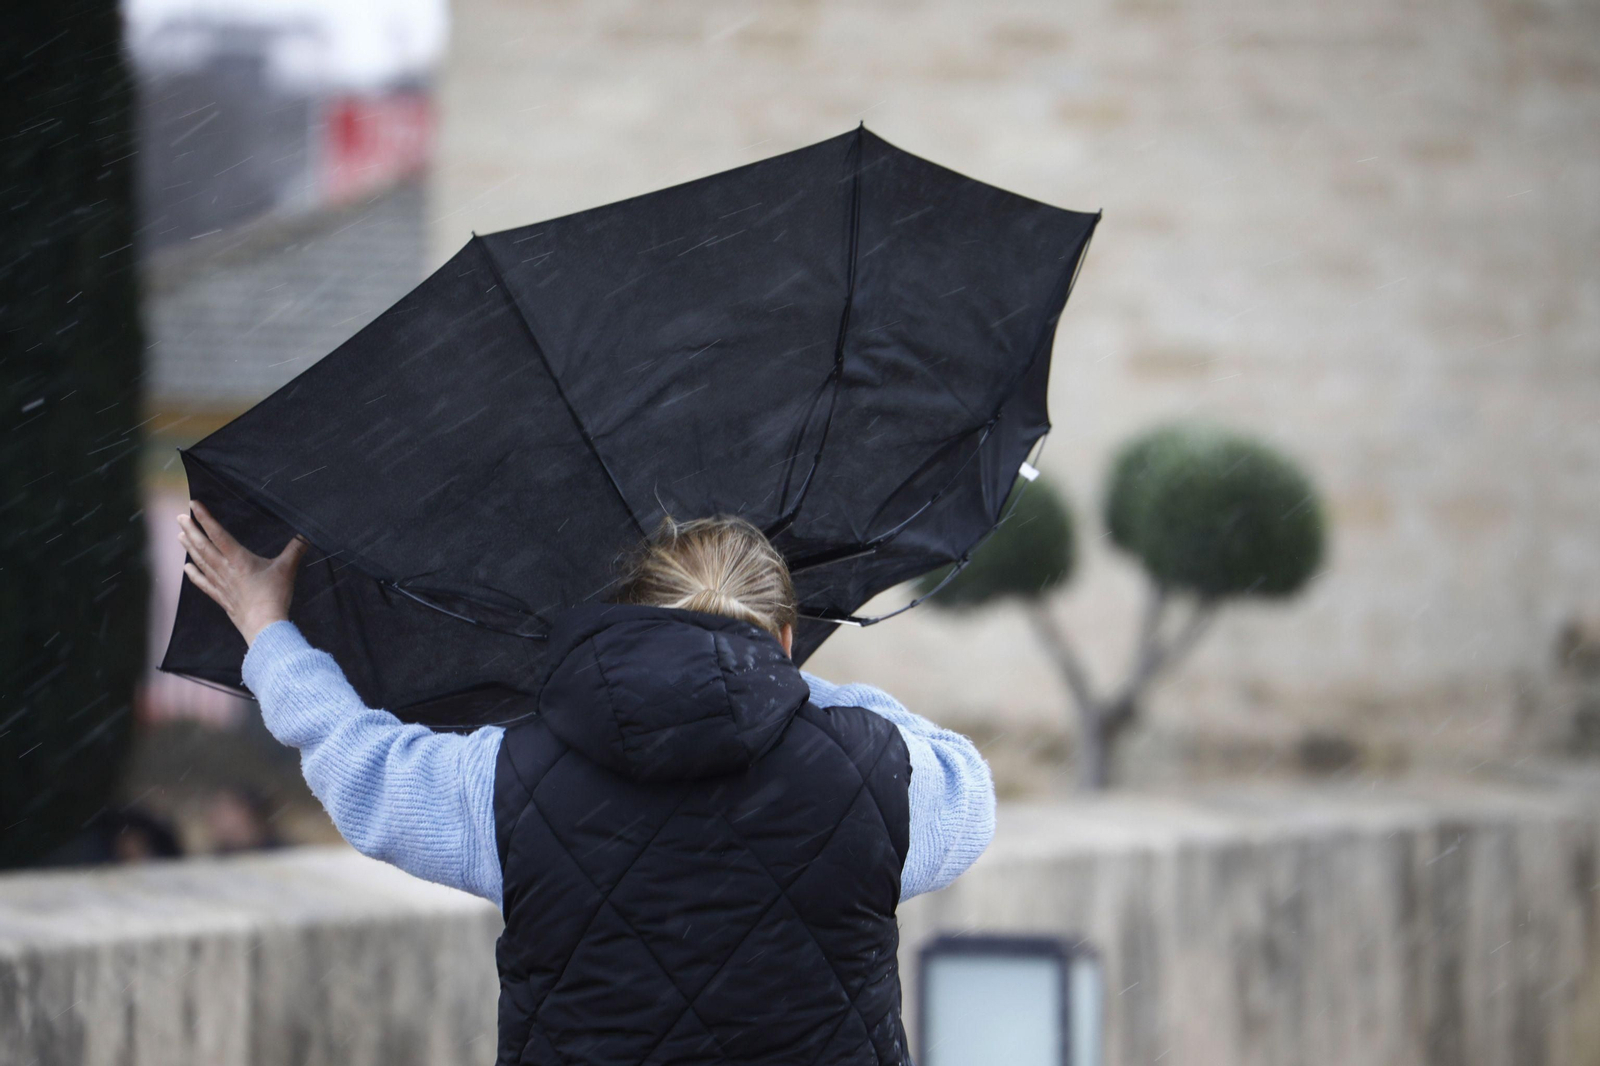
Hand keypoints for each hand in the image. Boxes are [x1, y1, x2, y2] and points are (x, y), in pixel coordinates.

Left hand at [176, 500, 308, 645]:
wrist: (264, 625)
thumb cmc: (274, 596)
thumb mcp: (287, 568)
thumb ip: (296, 548)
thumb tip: (307, 533)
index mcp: (238, 559)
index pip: (218, 534)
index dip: (205, 518)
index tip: (193, 505)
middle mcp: (225, 569)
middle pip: (203, 546)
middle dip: (191, 530)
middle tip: (180, 517)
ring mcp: (220, 583)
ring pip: (200, 562)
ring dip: (189, 548)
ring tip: (180, 535)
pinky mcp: (221, 597)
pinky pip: (203, 583)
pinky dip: (194, 574)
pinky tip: (187, 568)